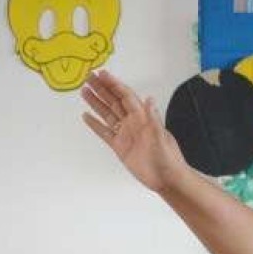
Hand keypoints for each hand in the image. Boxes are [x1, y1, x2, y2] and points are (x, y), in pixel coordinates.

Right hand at [81, 70, 189, 194]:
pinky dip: (95, 124)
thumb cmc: (168, 158)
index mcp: (143, 117)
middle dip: (101, 88)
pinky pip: (105, 132)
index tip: (102, 74)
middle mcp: (133, 122)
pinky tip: (86, 116)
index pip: (125, 96)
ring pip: (107, 114)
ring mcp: (126, 134)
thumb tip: (150, 99)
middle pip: (114, 101)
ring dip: (96, 102)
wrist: (166, 179)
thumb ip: (154, 119)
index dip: (114, 84)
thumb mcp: (161, 138)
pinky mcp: (120, 147)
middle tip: (89, 77)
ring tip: (84, 91)